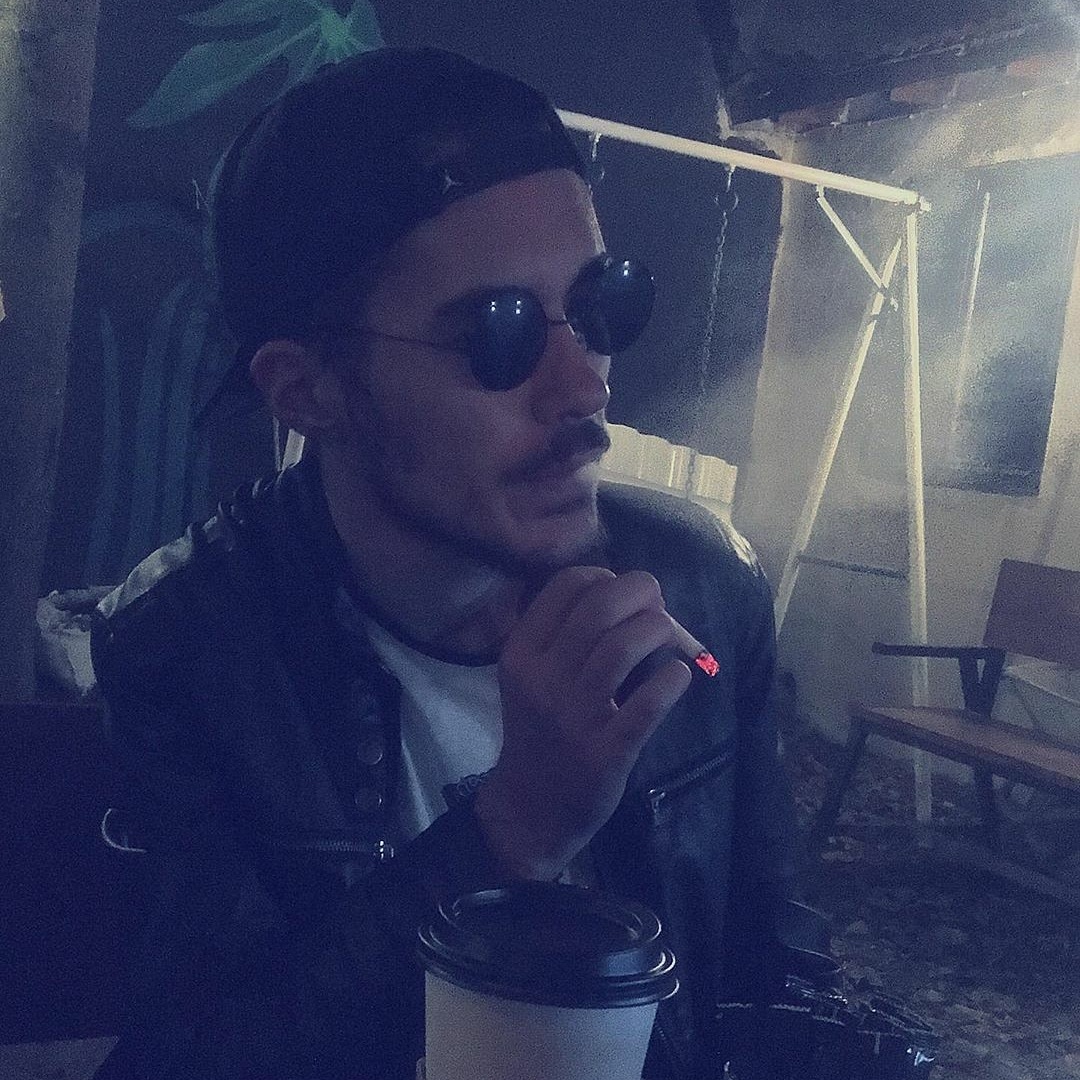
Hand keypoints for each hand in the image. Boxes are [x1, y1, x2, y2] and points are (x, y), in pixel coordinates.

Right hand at [474, 567, 691, 879]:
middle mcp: (542, 679)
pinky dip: (672, 679)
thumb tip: (636, 594)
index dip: (606, 576)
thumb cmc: (540, 731)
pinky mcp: (604, 753)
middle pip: (600, 607)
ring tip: (671, 641)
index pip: (566, 584)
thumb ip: (566, 634)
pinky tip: (679, 677)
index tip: (624, 598)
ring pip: (623, 646)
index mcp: (521, 652)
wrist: (530, 809)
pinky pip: (647, 704)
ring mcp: (573, 717)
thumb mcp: (532, 677)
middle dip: (642, 593)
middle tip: (658, 611)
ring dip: (660, 630)